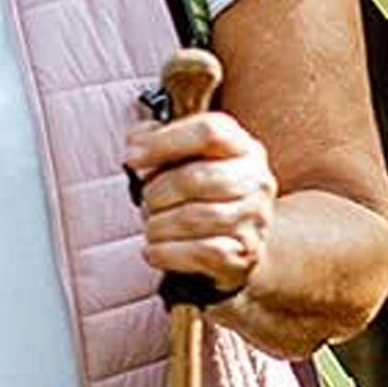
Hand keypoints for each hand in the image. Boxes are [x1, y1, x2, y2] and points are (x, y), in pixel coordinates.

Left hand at [124, 99, 274, 299]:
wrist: (234, 243)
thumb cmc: (196, 193)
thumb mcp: (179, 156)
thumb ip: (153, 138)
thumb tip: (137, 144)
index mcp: (241, 146)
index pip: (210, 132)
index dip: (164, 142)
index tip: (131, 158)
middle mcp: (256, 180)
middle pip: (195, 178)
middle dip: (156, 192)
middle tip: (145, 202)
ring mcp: (255, 218)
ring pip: (194, 218)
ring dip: (157, 225)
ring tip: (151, 225)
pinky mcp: (246, 254)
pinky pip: (202, 252)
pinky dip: (167, 252)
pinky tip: (155, 250)